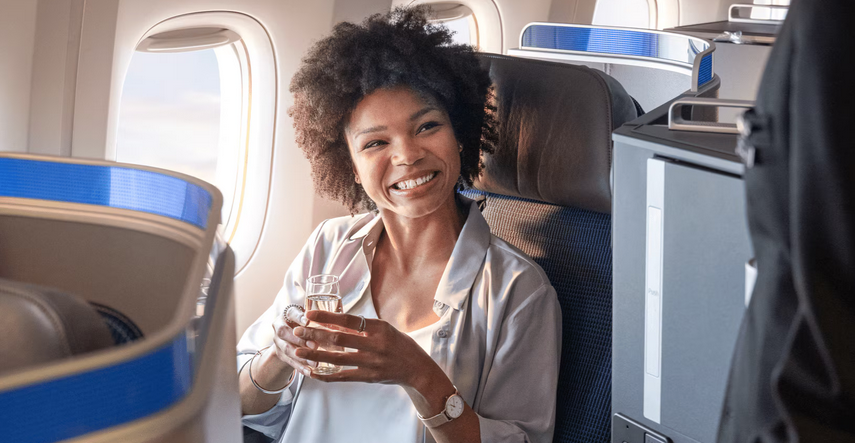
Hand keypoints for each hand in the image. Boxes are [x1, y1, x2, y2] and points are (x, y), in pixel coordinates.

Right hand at [269, 308, 317, 375]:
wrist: (292, 335)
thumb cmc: (307, 322)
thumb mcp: (311, 316)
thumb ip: (321, 317)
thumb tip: (339, 318)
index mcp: (288, 313)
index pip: (292, 313)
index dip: (299, 318)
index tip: (308, 322)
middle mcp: (279, 326)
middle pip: (285, 332)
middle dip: (300, 340)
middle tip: (315, 346)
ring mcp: (278, 341)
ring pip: (287, 349)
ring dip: (301, 357)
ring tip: (315, 363)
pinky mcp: (280, 355)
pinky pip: (290, 362)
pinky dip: (300, 368)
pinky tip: (310, 372)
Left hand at [293, 310, 435, 386]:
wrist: (417, 369)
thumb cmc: (400, 345)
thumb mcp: (385, 329)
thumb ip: (363, 327)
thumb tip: (336, 322)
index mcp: (379, 328)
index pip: (348, 320)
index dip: (327, 317)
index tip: (310, 314)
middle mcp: (375, 345)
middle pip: (339, 339)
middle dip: (315, 334)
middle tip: (298, 331)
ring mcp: (371, 363)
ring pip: (337, 358)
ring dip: (316, 354)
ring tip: (299, 350)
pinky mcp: (369, 377)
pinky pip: (343, 376)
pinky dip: (326, 375)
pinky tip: (313, 372)